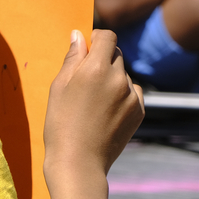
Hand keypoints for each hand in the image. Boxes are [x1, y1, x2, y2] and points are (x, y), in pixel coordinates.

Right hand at [43, 30, 143, 181]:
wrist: (78, 163)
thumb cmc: (61, 123)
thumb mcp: (59, 87)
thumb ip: (72, 58)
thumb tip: (79, 35)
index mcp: (96, 68)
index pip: (107, 37)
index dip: (97, 38)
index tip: (87, 49)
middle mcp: (118, 78)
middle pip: (116, 54)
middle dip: (103, 59)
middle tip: (86, 80)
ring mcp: (132, 96)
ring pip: (124, 74)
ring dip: (113, 78)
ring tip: (95, 102)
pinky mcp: (139, 111)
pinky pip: (133, 91)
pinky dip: (123, 94)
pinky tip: (107, 110)